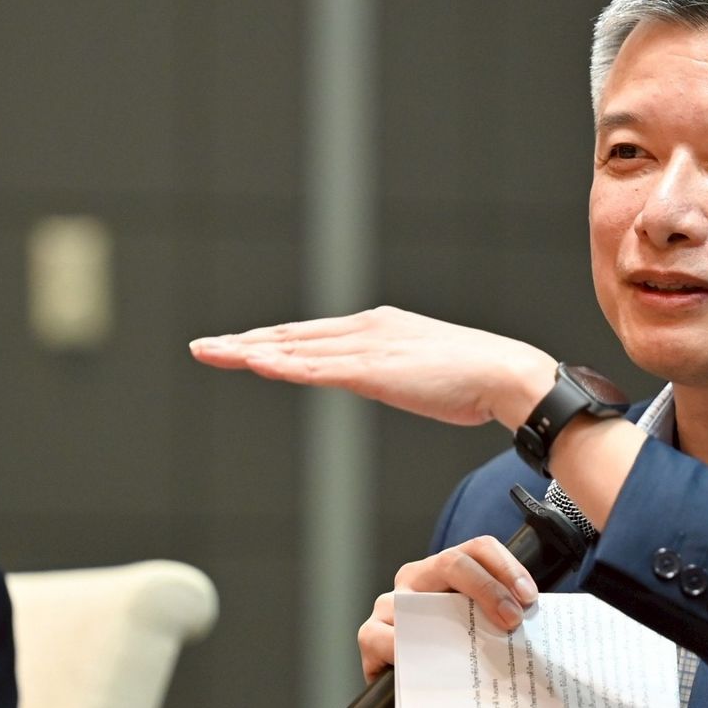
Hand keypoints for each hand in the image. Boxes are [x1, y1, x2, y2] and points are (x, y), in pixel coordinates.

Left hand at [189, 306, 556, 427]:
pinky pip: (317, 368)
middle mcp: (364, 330)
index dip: (269, 340)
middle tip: (204, 348)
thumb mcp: (419, 369)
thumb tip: (375, 379)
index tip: (237, 348)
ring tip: (213, 354)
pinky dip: (283, 365)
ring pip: (295, 348)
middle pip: (291, 337)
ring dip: (250, 351)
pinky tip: (255, 364)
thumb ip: (390, 371)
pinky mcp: (373, 368)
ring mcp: (366, 347)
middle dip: (244, 343)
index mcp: (376, 328)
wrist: (503, 372)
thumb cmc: (473, 377)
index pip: (309, 336)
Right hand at [356, 536, 538, 681]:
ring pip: (415, 599)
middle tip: (512, 619)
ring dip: (446, 624)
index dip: (507, 567)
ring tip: (473, 648)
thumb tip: (530, 627)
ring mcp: (390, 603)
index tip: (528, 597)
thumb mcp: (472, 622)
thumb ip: (493, 616)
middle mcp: (416, 578)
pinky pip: (379, 636)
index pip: (479, 548)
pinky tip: (423, 664)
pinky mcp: (370, 633)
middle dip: (488, 587)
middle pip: (453, 562)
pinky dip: (399, 648)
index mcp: (445, 568)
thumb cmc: (447, 644)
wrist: (411, 678)